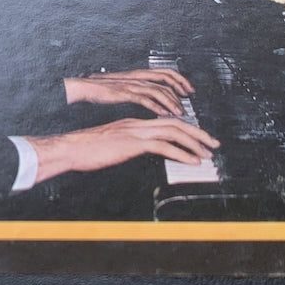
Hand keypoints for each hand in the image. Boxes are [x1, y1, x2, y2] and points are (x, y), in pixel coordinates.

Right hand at [27, 117, 219, 184]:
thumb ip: (128, 146)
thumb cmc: (86, 150)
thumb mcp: (112, 146)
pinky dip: (181, 153)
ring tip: (207, 153)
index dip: (186, 130)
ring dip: (195, 143)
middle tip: (213, 144)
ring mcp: (136, 131)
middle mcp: (138, 124)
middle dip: (198, 134)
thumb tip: (140, 154)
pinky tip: (191, 161)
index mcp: (134, 124)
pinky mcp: (133, 143)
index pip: (166, 123)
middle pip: (176, 123)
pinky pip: (164, 146)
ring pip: (174, 132)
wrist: (71, 148)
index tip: (198, 141)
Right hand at [64, 67, 194, 115]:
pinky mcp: (124, 93)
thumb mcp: (124, 89)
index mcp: (139, 75)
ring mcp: (132, 84)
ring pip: (158, 90)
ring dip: (171, 102)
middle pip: (166, 79)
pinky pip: (144, 99)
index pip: (166, 72)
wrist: (83, 87)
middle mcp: (138, 77)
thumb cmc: (101, 90)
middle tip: (189, 101)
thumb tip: (149, 100)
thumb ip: (137, 92)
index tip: (188, 90)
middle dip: (180, 90)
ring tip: (179, 113)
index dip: (179, 80)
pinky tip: (163, 114)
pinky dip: (156, 106)